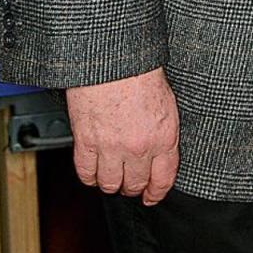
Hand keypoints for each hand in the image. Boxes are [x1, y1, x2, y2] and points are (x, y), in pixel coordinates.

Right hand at [66, 66, 179, 205]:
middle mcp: (139, 147)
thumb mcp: (166, 101)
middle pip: (134, 184)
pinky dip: (89, 175)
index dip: (156, 192)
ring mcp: (112, 147)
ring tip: (110, 174)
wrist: (113, 56)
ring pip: (109, 184)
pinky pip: (86, 173)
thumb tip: (159, 150)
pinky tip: (93, 169)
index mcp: (164, 136)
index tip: (151, 196)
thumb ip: (162, 130)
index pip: (163, 179)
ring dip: (110, 182)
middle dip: (132, 185)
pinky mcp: (87, 142)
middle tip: (129, 180)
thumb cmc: (140, 69)